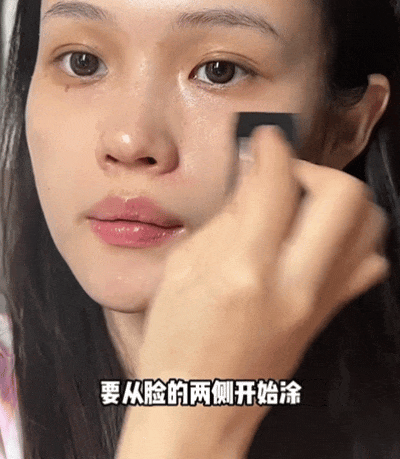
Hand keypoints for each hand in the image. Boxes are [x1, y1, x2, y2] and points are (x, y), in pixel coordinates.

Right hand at [117, 126, 388, 458]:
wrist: (200, 405)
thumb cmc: (177, 343)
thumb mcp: (184, 268)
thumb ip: (227, 217)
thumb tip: (255, 177)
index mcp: (244, 269)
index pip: (277, 184)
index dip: (272, 148)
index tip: (266, 140)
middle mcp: (293, 284)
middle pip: (343, 196)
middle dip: (315, 169)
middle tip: (286, 174)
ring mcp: (319, 302)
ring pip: (368, 225)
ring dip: (338, 200)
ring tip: (303, 204)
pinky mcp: (329, 315)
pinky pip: (367, 261)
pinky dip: (350, 236)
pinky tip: (317, 238)